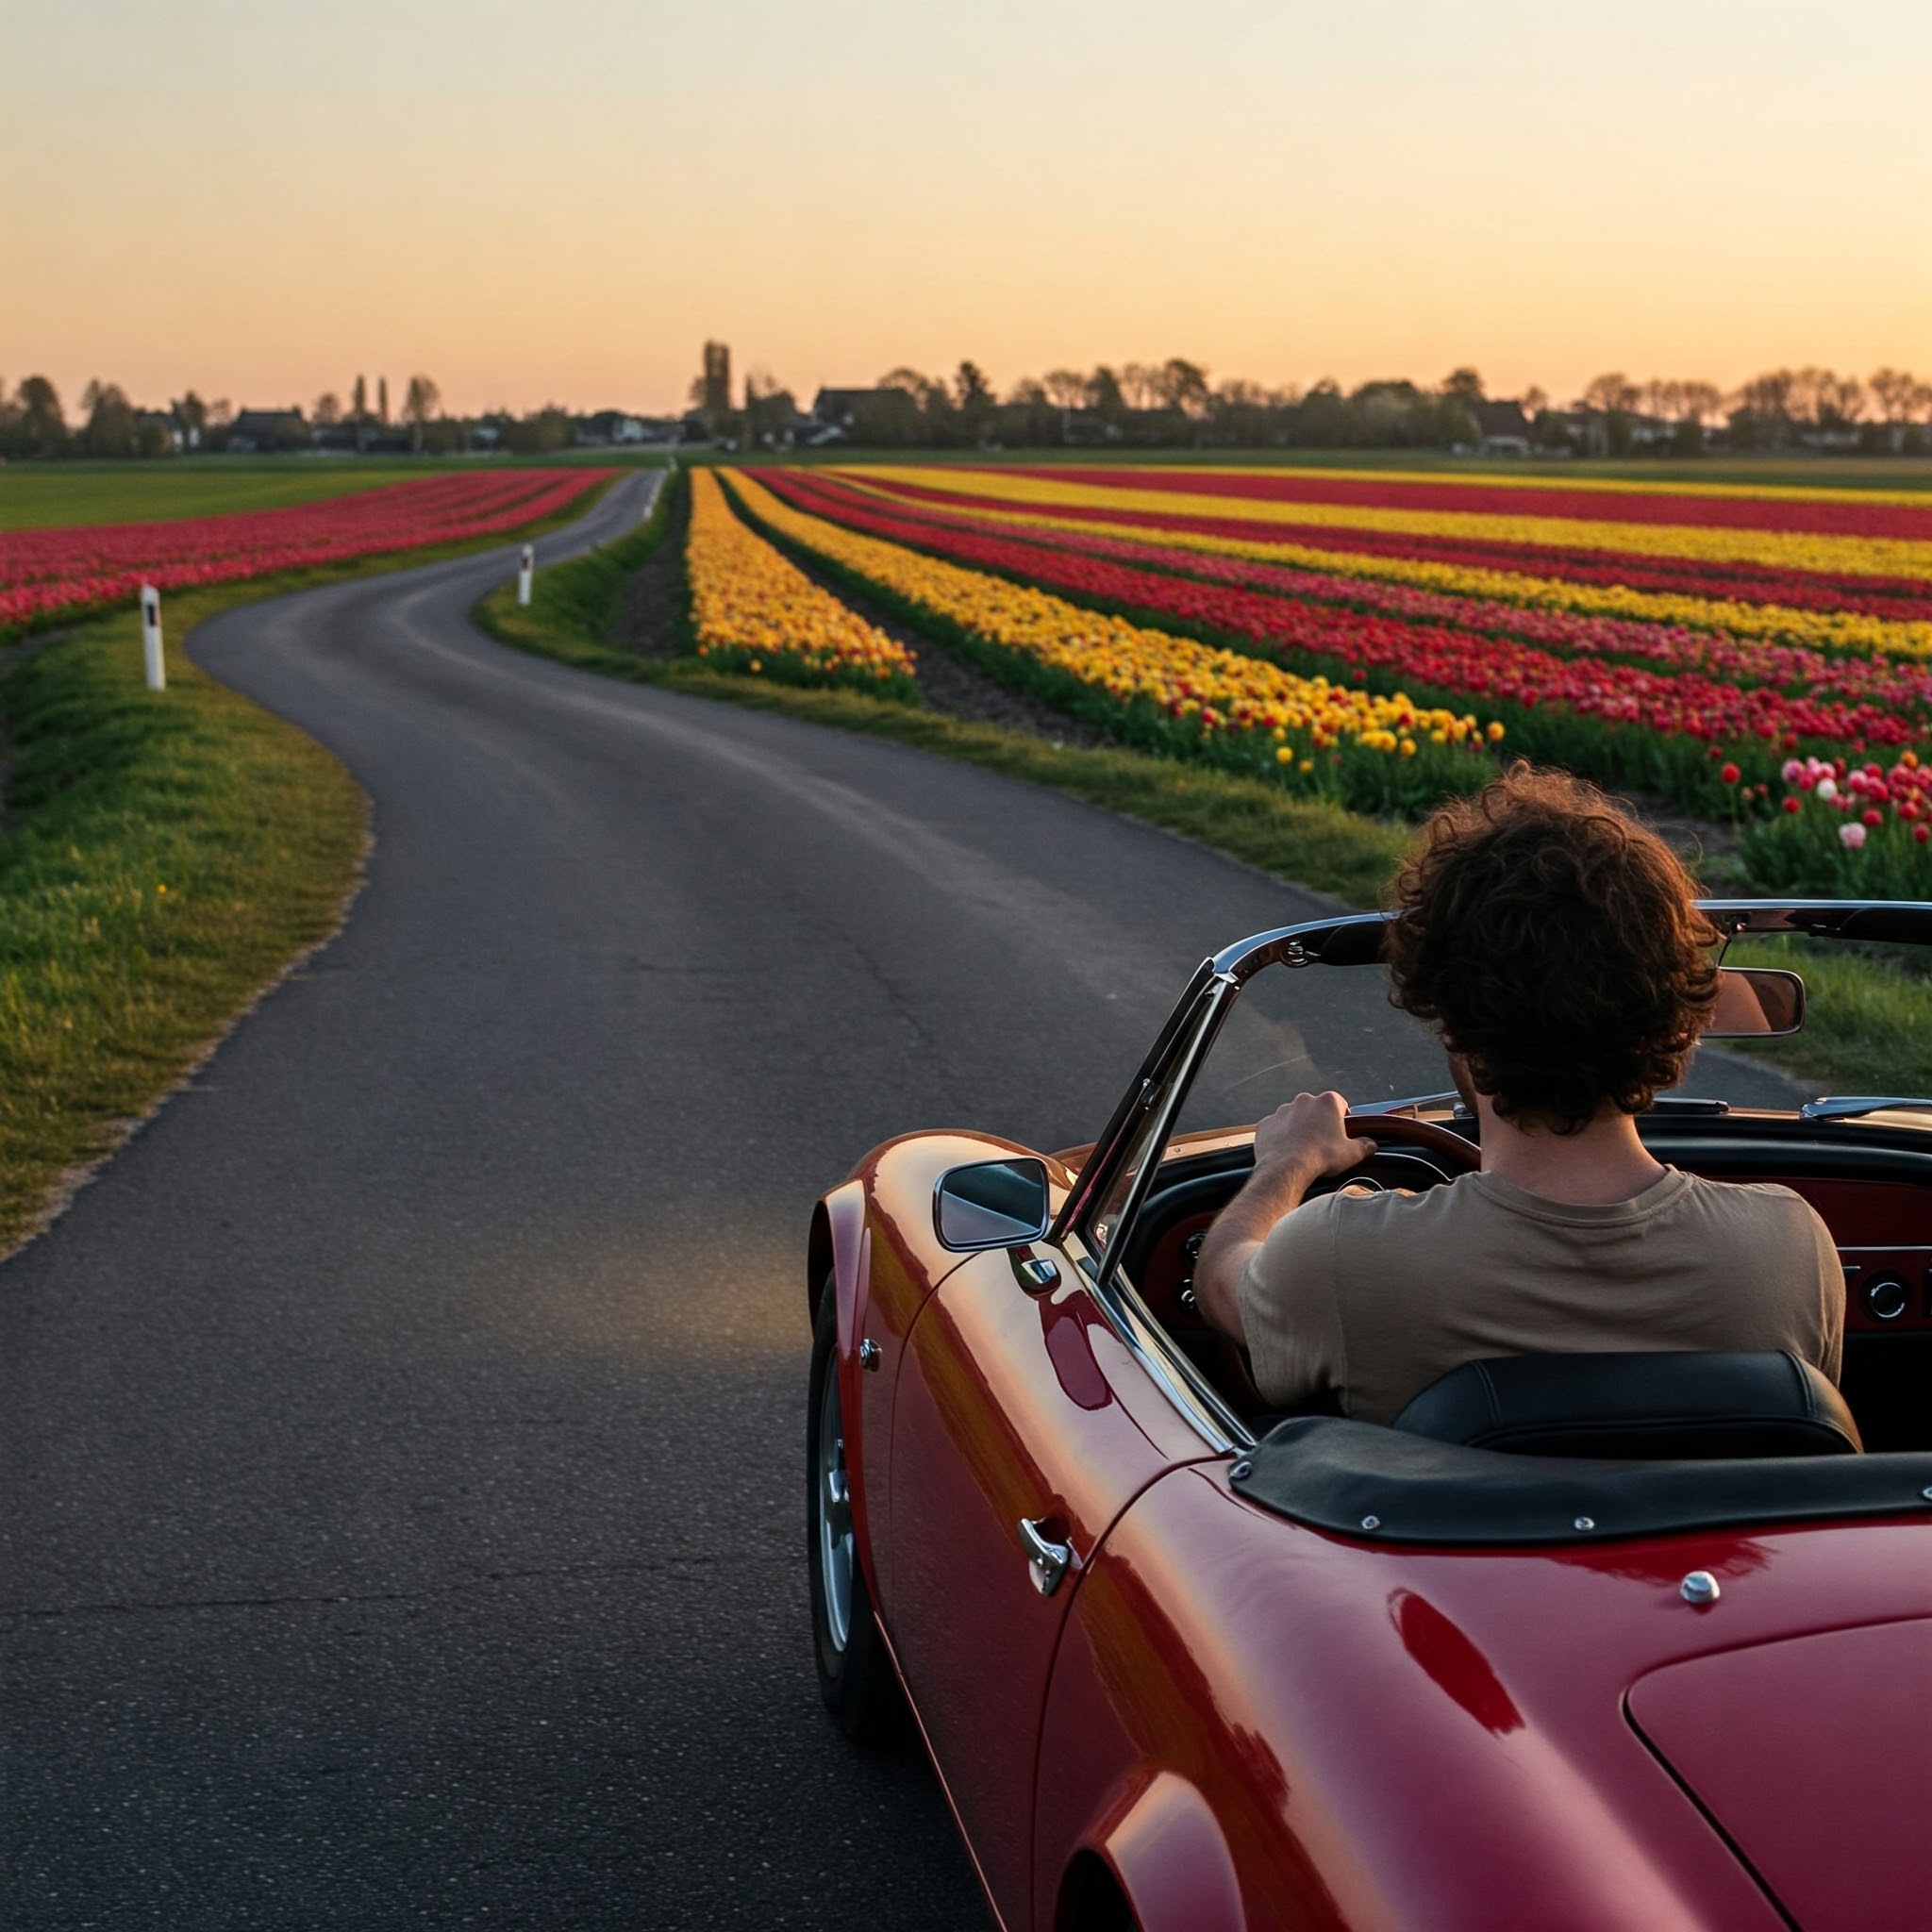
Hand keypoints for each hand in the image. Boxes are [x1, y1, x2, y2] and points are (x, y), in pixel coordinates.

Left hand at [1253, 1091, 1376, 1187]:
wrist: (1286, 1167)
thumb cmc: (1322, 1157)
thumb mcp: (1352, 1154)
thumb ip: (1365, 1146)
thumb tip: (1371, 1145)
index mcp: (1327, 1102)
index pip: (1339, 1103)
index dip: (1342, 1117)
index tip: (1341, 1132)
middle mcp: (1303, 1100)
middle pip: (1315, 1109)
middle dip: (1319, 1122)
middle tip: (1323, 1142)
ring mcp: (1282, 1110)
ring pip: (1294, 1117)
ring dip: (1299, 1128)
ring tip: (1303, 1149)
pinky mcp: (1266, 1123)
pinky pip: (1276, 1128)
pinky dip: (1281, 1136)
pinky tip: (1286, 1151)